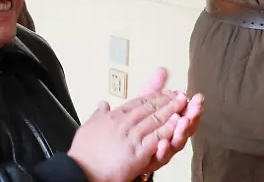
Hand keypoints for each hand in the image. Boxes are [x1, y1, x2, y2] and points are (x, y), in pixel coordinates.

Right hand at [68, 90, 187, 181]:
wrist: (81, 172)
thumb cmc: (84, 155)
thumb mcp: (88, 127)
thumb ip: (98, 114)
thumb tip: (102, 104)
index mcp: (113, 117)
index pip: (137, 102)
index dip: (152, 96)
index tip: (163, 92)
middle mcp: (123, 123)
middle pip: (149, 107)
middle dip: (166, 100)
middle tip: (178, 94)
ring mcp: (131, 137)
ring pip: (155, 119)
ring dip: (171, 110)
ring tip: (182, 103)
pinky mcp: (138, 151)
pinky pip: (157, 137)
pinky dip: (169, 128)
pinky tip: (178, 122)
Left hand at [136, 68, 204, 174]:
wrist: (118, 151)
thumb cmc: (135, 128)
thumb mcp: (143, 106)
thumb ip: (154, 90)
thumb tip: (161, 70)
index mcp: (170, 124)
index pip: (186, 113)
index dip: (193, 106)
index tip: (198, 97)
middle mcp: (170, 138)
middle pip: (186, 127)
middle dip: (192, 116)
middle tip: (196, 107)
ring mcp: (163, 150)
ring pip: (176, 142)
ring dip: (181, 131)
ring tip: (183, 120)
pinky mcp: (152, 161)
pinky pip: (160, 157)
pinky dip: (163, 150)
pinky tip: (163, 142)